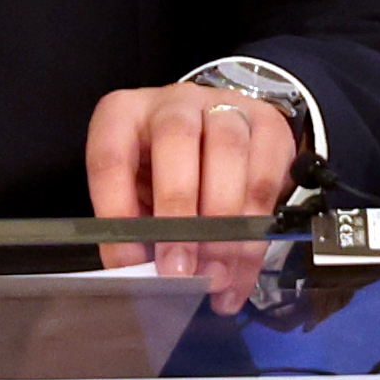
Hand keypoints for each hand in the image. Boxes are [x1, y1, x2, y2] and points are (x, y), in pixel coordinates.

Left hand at [85, 82, 296, 312]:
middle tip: (179, 270)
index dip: (116, 210)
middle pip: (175, 141)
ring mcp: (224, 106)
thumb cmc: (162, 171)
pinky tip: (243, 268)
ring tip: (217, 277)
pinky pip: (268, 174)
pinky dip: (257, 230)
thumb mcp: (135, 193)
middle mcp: (173, 102)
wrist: (216, 132)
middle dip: (179, 214)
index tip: (129, 262)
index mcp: (123, 114)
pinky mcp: (269, 125)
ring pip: (229, 152)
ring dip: (224, 225)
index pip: (111, 155)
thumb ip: (134, 226)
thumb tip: (139, 276)